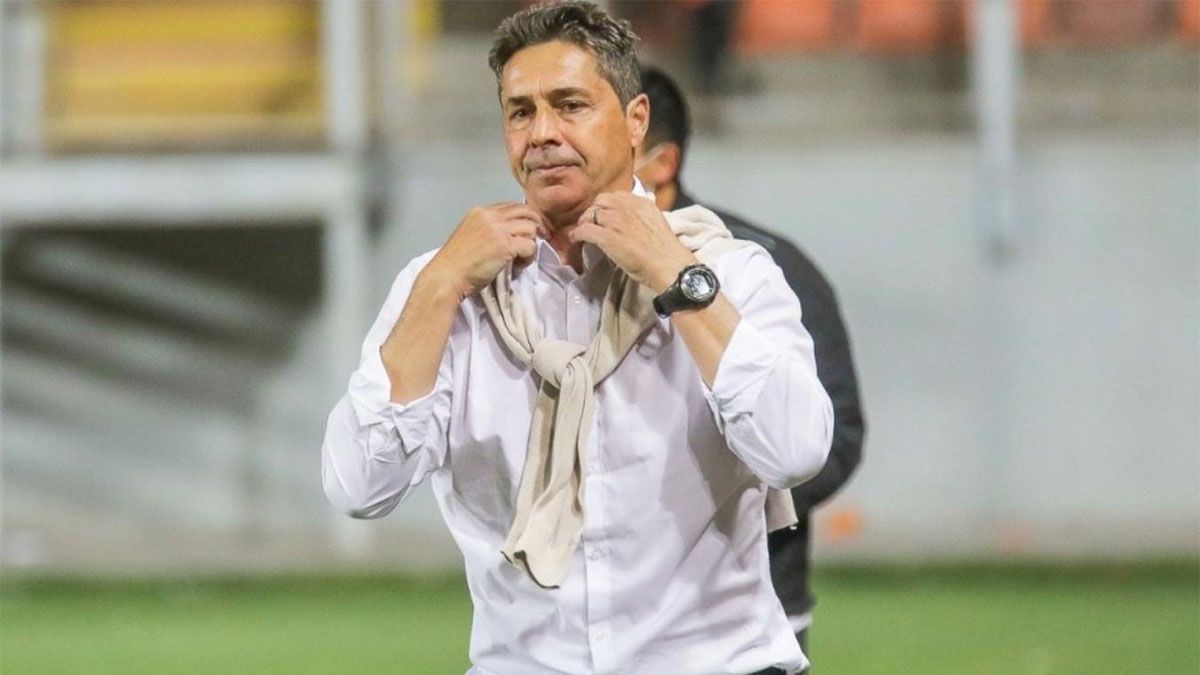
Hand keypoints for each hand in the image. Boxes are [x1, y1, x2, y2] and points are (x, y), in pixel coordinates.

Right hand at [426, 203, 545, 299]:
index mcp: (480, 211)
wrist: (447, 276)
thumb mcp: (470, 235)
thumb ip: (487, 230)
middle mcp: (490, 216)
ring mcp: (499, 229)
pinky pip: (530, 246)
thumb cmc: (456, 262)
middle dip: (534, 226)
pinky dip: (528, 258)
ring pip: (530, 228)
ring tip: (520, 259)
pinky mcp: (506, 245)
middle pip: (525, 212)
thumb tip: (509, 235)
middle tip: (535, 241)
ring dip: (530, 244)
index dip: (522, 218)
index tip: (525, 232)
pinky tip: (518, 267)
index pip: (511, 206)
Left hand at [568, 192, 695, 292]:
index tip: (605, 214)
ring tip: (583, 232)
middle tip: (592, 222)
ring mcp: (615, 221)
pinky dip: (577, 235)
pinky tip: (575, 240)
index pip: (617, 196)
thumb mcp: (656, 223)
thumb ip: (643, 217)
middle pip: (600, 201)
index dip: (607, 205)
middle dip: (594, 210)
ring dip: (584, 222)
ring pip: (590, 214)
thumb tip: (635, 221)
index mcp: (641, 203)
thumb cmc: (666, 250)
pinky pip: (584, 230)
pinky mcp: (606, 237)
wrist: (667, 264)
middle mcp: (627, 207)